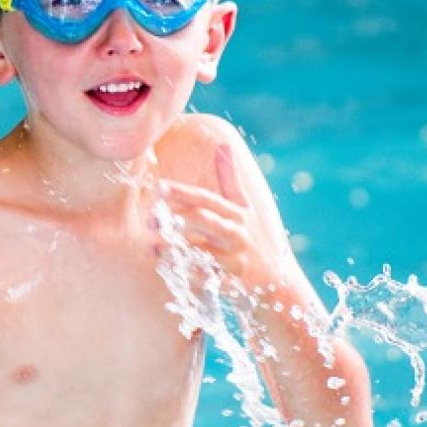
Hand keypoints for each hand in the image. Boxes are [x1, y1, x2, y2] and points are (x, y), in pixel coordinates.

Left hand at [159, 143, 286, 288]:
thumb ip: (230, 179)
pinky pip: (205, 279)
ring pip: (202, 251)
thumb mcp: (245, 208)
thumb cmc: (254, 238)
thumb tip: (223, 144)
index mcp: (237, 214)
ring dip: (176, 248)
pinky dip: (185, 275)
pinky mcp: (232, 283)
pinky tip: (167, 267)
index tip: (159, 187)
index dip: (183, 193)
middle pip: (205, 220)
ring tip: (153, 244)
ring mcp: (236, 260)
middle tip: (149, 216)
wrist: (276, 281)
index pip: (207, 199)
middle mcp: (238, 234)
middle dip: (176, 216)